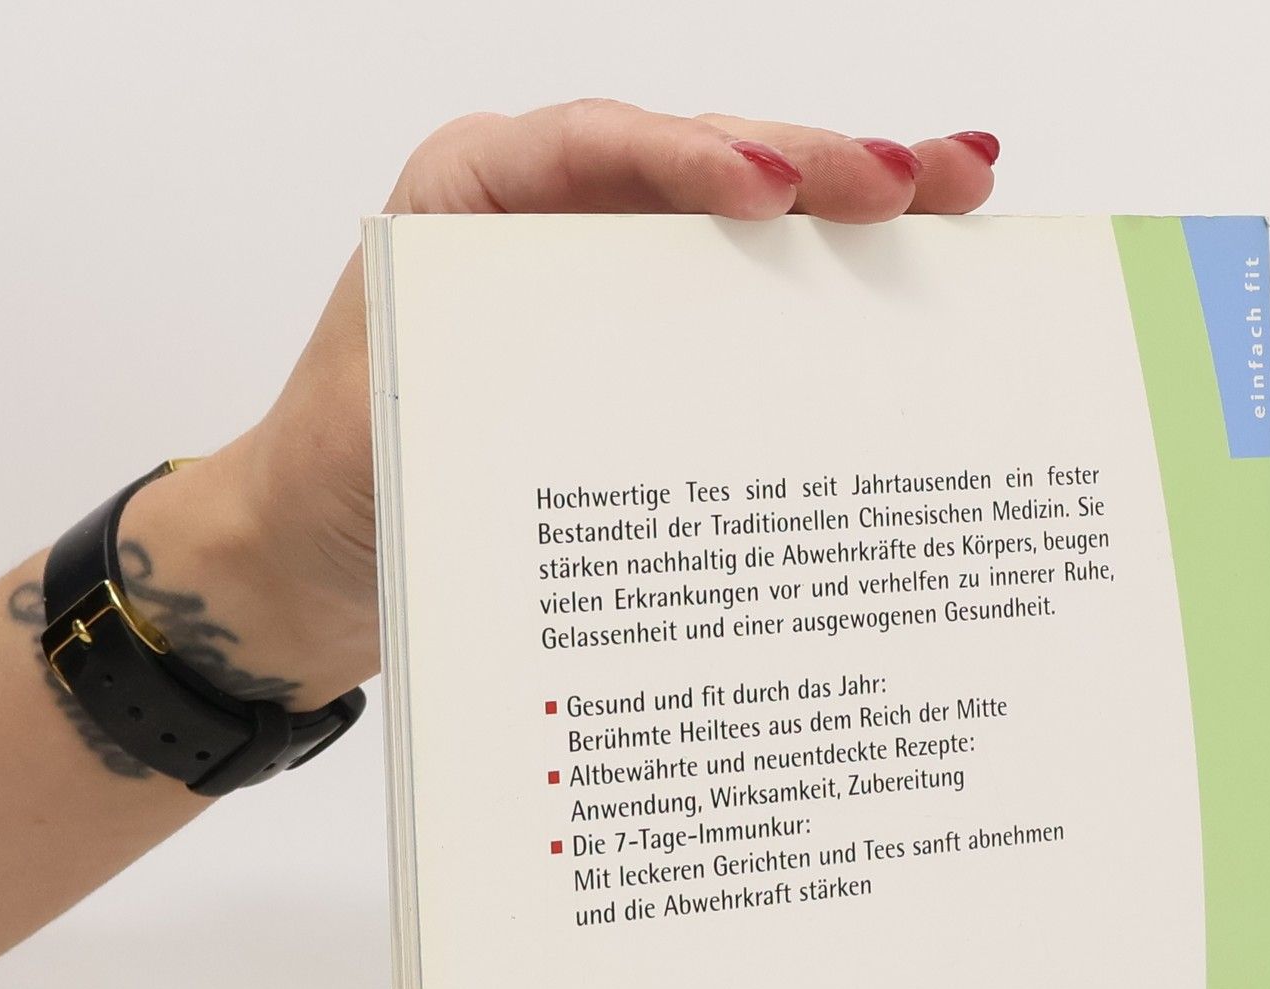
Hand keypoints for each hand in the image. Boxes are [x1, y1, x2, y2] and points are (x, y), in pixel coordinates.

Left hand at [161, 102, 999, 705]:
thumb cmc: (334, 482)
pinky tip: (902, 282)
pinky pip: (741, 308)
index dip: (691, 158)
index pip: (596, 150)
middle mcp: (552, 224)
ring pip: (742, 229)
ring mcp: (609, 284)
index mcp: (474, 201)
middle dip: (819, 165)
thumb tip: (605, 404)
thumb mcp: (389, 426)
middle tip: (924, 180)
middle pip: (700, 168)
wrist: (314, 558)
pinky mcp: (645, 353)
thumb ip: (479, 389)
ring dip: (847, 215)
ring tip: (955, 198)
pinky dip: (820, 297)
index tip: (772, 189)